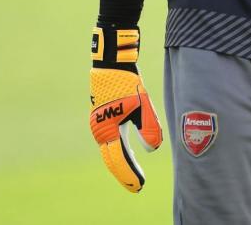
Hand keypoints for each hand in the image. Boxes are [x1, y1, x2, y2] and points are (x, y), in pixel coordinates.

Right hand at [89, 25, 162, 192]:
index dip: (130, 174)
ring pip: (111, 151)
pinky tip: (130, 155)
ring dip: (123, 163)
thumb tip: (151, 150)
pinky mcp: (102, 119)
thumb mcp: (142, 104)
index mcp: (107, 130)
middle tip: (138, 186)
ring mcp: (99, 125)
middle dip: (125, 173)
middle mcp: (100, 131)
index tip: (140, 186)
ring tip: (135, 176)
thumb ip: (148, 127)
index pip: (119, 159)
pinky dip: (120, 152)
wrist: (112, 65)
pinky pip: (111, 142)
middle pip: (113, 159)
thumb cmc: (127, 83)